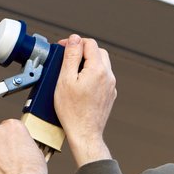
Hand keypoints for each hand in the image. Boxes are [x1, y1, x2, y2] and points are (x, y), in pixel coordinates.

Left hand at [0, 119, 47, 173]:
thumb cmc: (32, 170)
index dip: (12, 139)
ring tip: (3, 168)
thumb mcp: (36, 150)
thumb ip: (25, 143)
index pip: (9, 128)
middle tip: (8, 158)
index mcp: (13, 125)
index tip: (14, 147)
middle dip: (1, 145)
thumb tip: (22, 147)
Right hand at [53, 35, 115, 165]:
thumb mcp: (65, 80)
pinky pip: (102, 77)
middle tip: (68, 57)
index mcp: (98, 69)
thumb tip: (75, 39)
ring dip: (88, 62)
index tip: (63, 47)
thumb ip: (71, 56)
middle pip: (98, 52)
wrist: (84, 133)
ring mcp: (111, 86)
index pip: (89, 44)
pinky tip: (80, 84)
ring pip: (102, 64)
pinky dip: (92, 75)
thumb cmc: (72, 111)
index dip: (74, 42)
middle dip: (83, 51)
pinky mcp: (110, 95)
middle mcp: (108, 76)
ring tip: (72, 72)